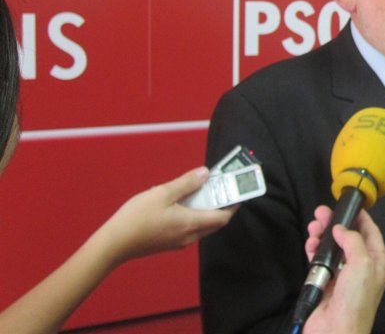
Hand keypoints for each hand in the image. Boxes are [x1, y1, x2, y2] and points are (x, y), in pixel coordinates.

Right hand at [96, 167, 236, 264]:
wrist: (113, 245)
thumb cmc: (136, 219)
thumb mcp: (162, 193)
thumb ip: (186, 183)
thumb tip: (205, 173)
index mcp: (191, 224)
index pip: (223, 217)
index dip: (233, 203)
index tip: (237, 189)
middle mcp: (189, 236)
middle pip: (215, 222)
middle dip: (221, 204)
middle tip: (220, 186)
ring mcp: (178, 242)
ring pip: (202, 225)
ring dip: (205, 209)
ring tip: (200, 190)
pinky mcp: (169, 243)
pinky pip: (189, 228)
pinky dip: (192, 215)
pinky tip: (180, 202)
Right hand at [303, 206, 384, 333]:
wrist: (335, 332)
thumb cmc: (355, 302)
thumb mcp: (362, 264)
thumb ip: (353, 241)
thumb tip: (342, 229)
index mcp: (376, 264)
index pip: (371, 234)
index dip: (362, 219)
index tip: (352, 206)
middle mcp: (360, 269)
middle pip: (348, 239)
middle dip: (336, 224)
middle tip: (323, 213)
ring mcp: (342, 276)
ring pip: (332, 249)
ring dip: (322, 236)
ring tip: (314, 226)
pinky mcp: (325, 283)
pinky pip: (319, 262)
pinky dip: (313, 251)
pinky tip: (310, 244)